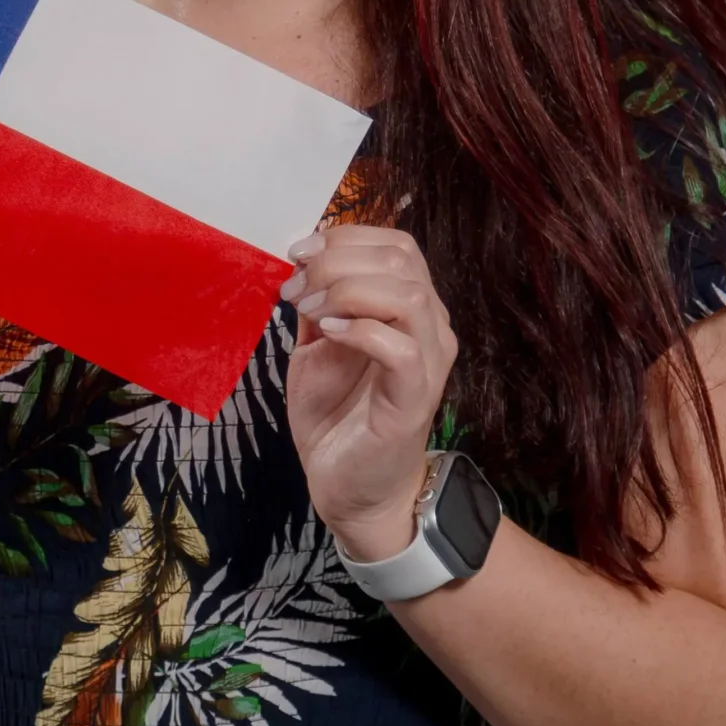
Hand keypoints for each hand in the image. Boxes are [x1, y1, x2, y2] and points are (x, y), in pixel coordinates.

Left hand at [281, 224, 458, 561]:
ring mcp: (428, 360)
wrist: (348, 488)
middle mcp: (429, 326)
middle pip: (401, 259)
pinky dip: (359, 331)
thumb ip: (318, 303)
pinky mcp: (416, 396)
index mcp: (409, 307)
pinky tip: (328, 336)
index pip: (395, 244)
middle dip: (338, 260)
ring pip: (406, 295)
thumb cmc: (337, 418)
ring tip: (309, 311)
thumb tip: (301, 260)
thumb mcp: (316, 347)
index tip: (297, 253)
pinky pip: (400, 347)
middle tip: (296, 286)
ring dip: (347, 291)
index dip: (345, 237)